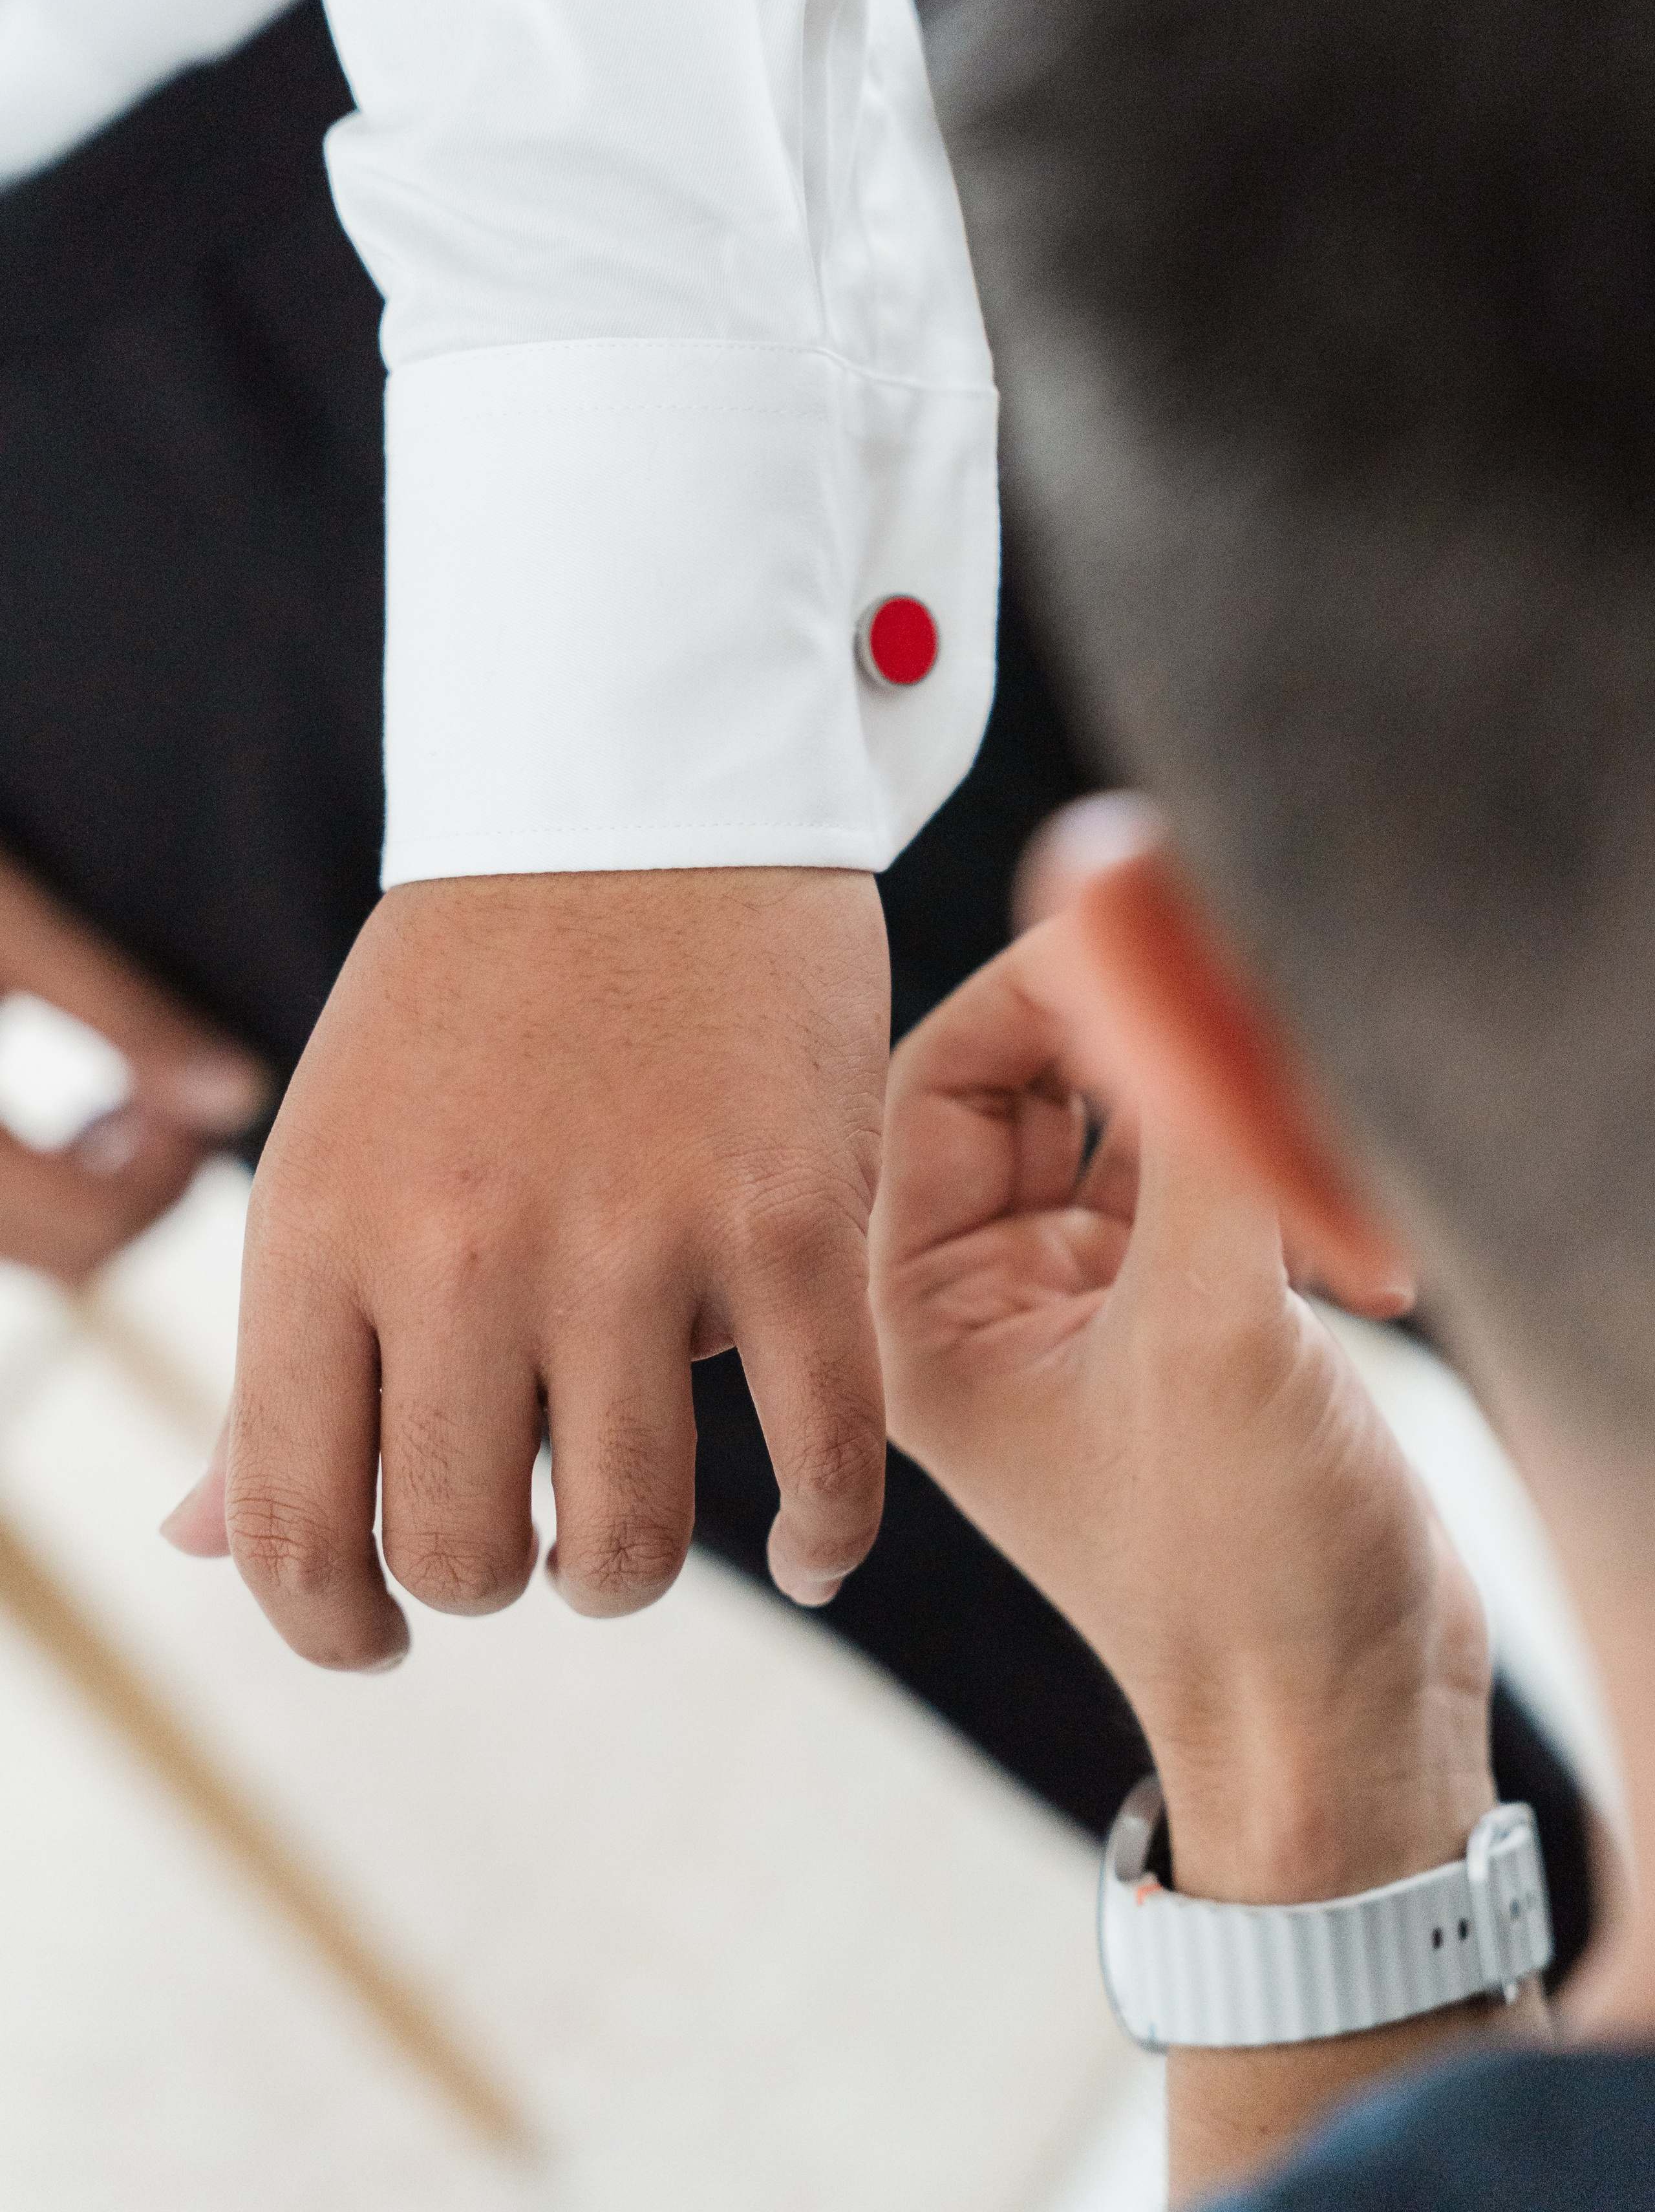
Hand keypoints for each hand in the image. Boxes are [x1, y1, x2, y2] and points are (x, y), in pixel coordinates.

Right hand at [0, 849, 268, 1281]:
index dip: (173, 1168)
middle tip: (172, 1090)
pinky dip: (49, 1193)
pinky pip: (3, 1227)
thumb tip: (240, 1096)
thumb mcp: (11, 926)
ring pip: (38, 1253)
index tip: (195, 1084)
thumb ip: (128, 1016)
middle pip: (72, 1257)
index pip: (95, 1225)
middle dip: (146, 1185)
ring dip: (100, 1195)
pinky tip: (71, 1124)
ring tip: (126, 1099)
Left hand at [165, 869, 888, 1669]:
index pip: (288, 1529)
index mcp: (318, 1233)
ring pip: (629, 1543)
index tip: (380, 1631)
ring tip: (630, 1518)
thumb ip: (276, 1365)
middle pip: (466, 1555)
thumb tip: (198, 1548)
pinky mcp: (793, 1219)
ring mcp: (637, 1239)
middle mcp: (462, 1250)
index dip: (329, 1627)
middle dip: (492, 1575)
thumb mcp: (328, 1159)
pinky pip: (823, 1458)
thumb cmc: (467, 1001)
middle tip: (526, 1516)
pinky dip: (826, 1538)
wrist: (635, 806)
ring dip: (624, 1567)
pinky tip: (813, 1554)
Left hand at [871, 917, 1493, 1906]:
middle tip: (1247, 1010)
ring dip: (1231, 1113)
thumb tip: (1163, 940)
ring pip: (1146, 1127)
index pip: (945, 1078)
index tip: (1147, 935)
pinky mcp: (1198, 1316)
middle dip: (1146, 1041)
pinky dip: (1283, 1181)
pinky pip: (1222, 1182)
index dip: (1040, 990)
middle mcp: (997, 1291)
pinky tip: (1360, 1252)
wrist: (1345, 1721)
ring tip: (1314, 1145)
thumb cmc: (1236, 1569)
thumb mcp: (1206, 1331)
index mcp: (929, 1305)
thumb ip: (1187, 1131)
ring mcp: (1100, 1301)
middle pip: (1047, 1084)